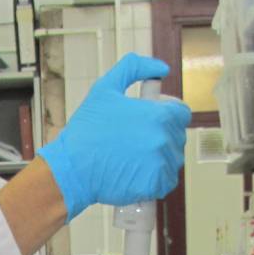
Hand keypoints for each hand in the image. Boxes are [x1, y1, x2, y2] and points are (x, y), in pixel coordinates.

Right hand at [35, 54, 190, 221]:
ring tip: (133, 158)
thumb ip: (134, 68)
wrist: (72, 168)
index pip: (181, 113)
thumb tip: (161, 69)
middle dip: (160, 136)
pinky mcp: (154, 186)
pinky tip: (136, 173)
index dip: (167, 114)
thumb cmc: (87, 129)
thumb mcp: (105, 88)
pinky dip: (155, 179)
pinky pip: (165, 182)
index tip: (151, 119)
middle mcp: (164, 139)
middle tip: (134, 140)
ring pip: (172, 160)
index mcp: (159, 115)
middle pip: (176, 137)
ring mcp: (161, 165)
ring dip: (158, 159)